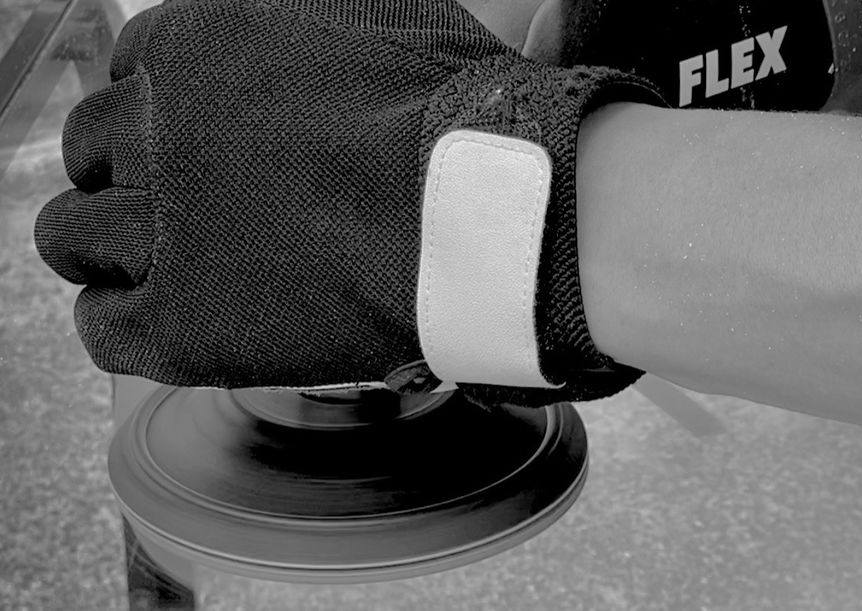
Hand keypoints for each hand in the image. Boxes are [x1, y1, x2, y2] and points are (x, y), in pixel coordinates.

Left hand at [34, 0, 657, 405]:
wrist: (481, 227)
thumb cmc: (456, 129)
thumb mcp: (383, 23)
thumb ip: (315, 23)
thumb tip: (312, 33)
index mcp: (193, 46)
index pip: (126, 75)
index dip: (158, 115)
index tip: (189, 144)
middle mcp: (153, 132)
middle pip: (92, 153)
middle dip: (129, 177)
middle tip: (182, 208)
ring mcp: (157, 231)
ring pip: (73, 238)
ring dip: (109, 249)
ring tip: (167, 266)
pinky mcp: (175, 326)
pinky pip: (101, 326)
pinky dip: (122, 321)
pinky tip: (167, 321)